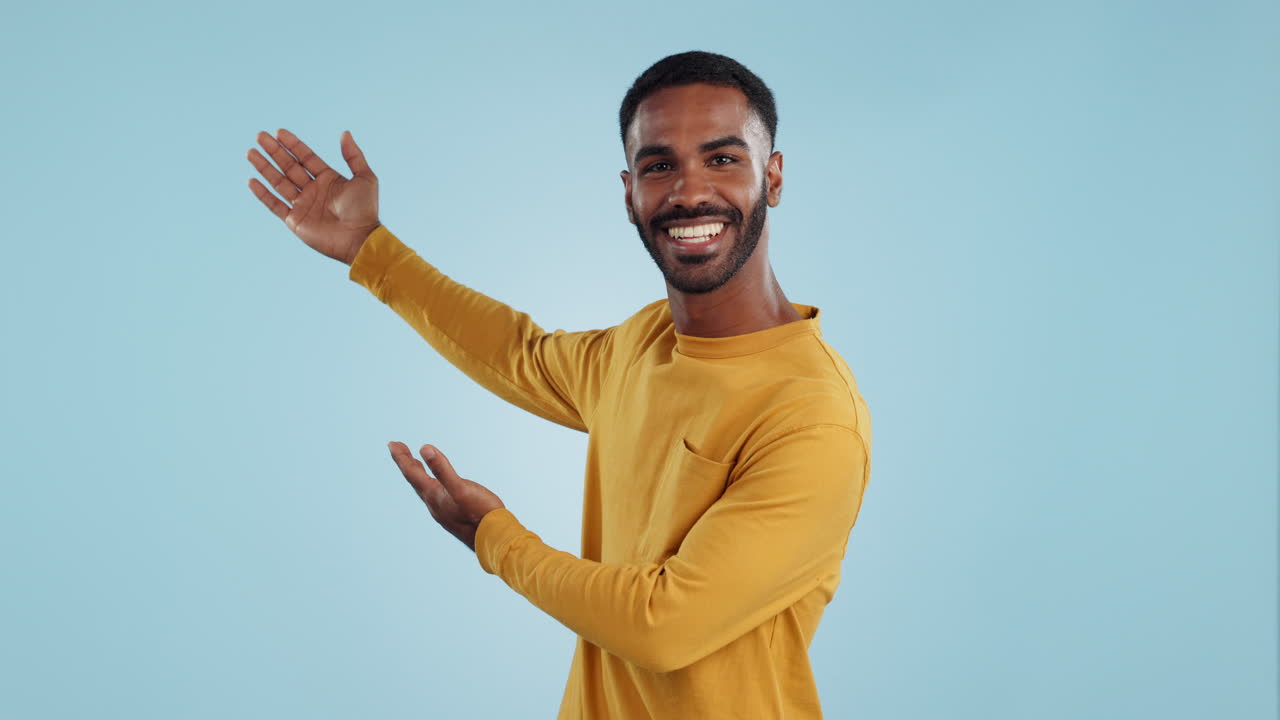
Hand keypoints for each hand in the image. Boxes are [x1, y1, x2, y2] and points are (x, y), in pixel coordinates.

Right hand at [247, 128, 381, 264]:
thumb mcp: (365, 177)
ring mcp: (303, 205)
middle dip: (275, 151)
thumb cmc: (365, 210)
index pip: (306, 158)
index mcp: (329, 179)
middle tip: (260, 136)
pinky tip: (251, 181)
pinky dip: (263, 194)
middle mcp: (314, 190)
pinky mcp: (295, 221)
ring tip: (250, 152)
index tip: (279, 132)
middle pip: (289, 166)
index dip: (293, 145)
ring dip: (265, 167)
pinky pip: (275, 205)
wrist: (359, 239)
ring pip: (279, 182)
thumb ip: (353, 155)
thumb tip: (345, 132)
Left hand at [387, 442, 505, 551]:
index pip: (411, 473)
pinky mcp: (452, 515)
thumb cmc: (480, 513)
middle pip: (414, 479)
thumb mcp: (460, 488)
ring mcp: (442, 510)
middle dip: (406, 462)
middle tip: (396, 446)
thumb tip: (424, 448)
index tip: (391, 443)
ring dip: (417, 473)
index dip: (401, 457)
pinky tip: (438, 486)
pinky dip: (430, 483)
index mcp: (433, 495)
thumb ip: (442, 469)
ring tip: (413, 463)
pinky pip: (435, 494)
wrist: (494, 539)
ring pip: (424, 488)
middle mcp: (433, 504)